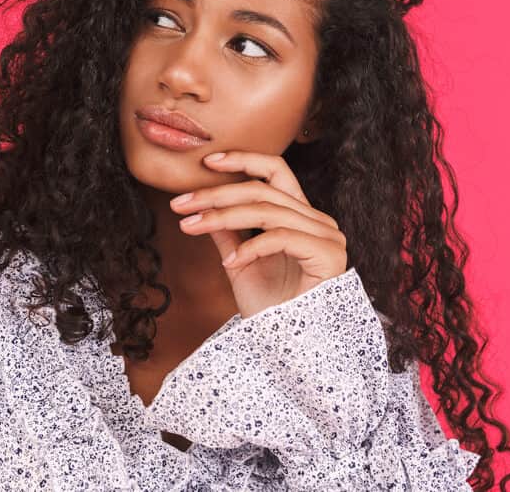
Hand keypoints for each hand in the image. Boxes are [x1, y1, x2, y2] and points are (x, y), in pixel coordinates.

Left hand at [170, 150, 348, 318]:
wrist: (291, 350)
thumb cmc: (270, 310)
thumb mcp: (239, 264)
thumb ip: (227, 233)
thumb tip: (201, 207)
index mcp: (299, 217)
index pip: (275, 172)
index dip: (243, 160)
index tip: (207, 162)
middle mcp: (317, 221)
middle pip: (262, 190)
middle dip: (216, 194)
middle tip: (180, 204)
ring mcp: (327, 237)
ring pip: (266, 211)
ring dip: (222, 217)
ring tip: (191, 227)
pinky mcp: (328, 255)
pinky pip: (281, 238)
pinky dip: (250, 247)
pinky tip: (229, 263)